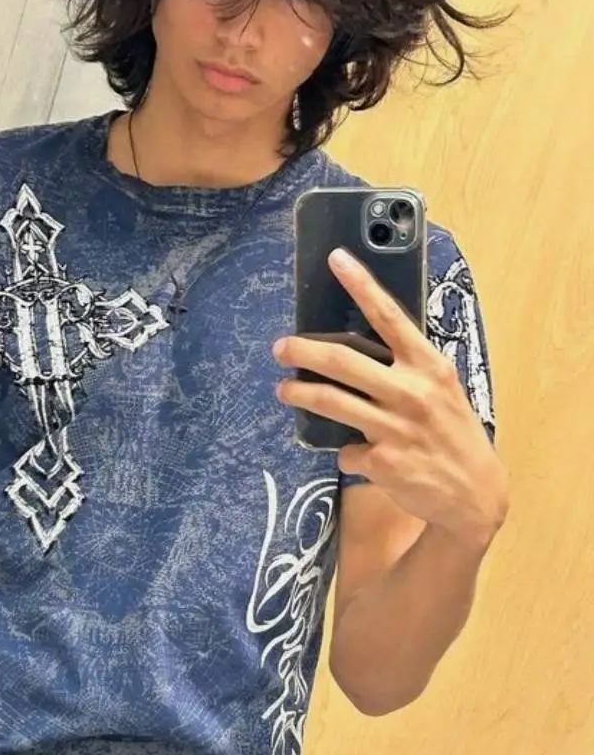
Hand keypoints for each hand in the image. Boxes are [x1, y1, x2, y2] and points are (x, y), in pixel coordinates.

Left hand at [273, 248, 508, 551]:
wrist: (474, 494)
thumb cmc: (453, 434)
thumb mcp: (442, 390)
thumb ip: (409, 369)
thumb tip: (361, 350)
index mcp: (429, 366)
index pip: (390, 318)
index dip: (361, 286)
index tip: (337, 259)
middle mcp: (412, 392)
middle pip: (343, 362)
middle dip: (303, 351)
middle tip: (281, 347)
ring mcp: (395, 428)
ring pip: (332, 402)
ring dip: (300, 394)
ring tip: (285, 389)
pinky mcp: (382, 461)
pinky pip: (347, 450)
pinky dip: (348, 452)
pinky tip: (362, 456)